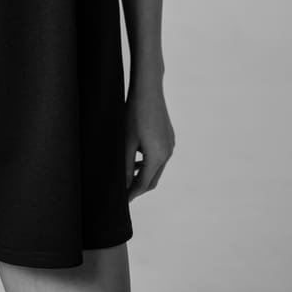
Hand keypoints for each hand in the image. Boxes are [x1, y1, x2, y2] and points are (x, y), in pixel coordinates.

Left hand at [124, 84, 174, 200]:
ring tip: (127, 178)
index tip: (120, 201)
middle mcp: (167, 153)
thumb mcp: (126, 141)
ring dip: (143, 175)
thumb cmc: (134, 113)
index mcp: (158, 156)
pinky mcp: (169, 137)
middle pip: (153, 179)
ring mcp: (170, 144)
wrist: (148, 89)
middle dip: (138, 188)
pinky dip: (149, 163)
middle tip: (123, 193)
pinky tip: (136, 159)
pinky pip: (159, 157)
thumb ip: (126, 166)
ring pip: (156, 168)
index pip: (143, 184)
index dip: (131, 194)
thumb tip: (124, 185)